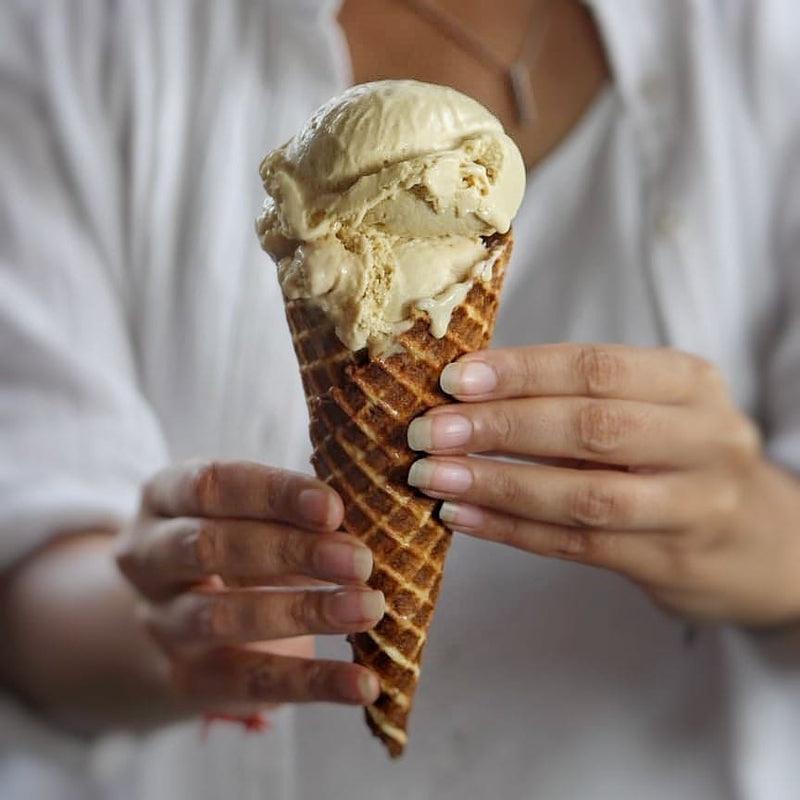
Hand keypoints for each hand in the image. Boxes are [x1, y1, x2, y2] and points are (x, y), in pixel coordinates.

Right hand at [116, 460, 382, 714]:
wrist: (173, 614)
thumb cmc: (235, 537)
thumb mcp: (247, 510)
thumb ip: (294, 509)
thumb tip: (373, 516)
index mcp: (164, 496)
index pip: (211, 485)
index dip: (272, 494)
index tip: (333, 507)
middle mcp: (148, 556)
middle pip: (209, 546)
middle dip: (290, 551)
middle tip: (360, 561)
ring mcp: (162, 621)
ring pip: (220, 616)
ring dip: (303, 612)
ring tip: (368, 608)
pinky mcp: (187, 678)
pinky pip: (249, 682)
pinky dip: (312, 683)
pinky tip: (363, 683)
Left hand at [407, 344, 799, 625]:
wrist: (769, 541)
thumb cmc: (683, 456)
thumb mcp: (657, 408)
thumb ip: (580, 395)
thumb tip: (467, 390)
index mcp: (689, 385)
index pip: (595, 367)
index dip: (521, 372)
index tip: (454, 378)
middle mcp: (702, 440)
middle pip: (590, 428)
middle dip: (500, 427)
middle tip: (430, 431)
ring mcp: (693, 507)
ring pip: (583, 495)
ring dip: (498, 484)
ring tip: (432, 477)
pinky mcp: (671, 562)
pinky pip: (578, 545)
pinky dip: (512, 530)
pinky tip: (462, 515)